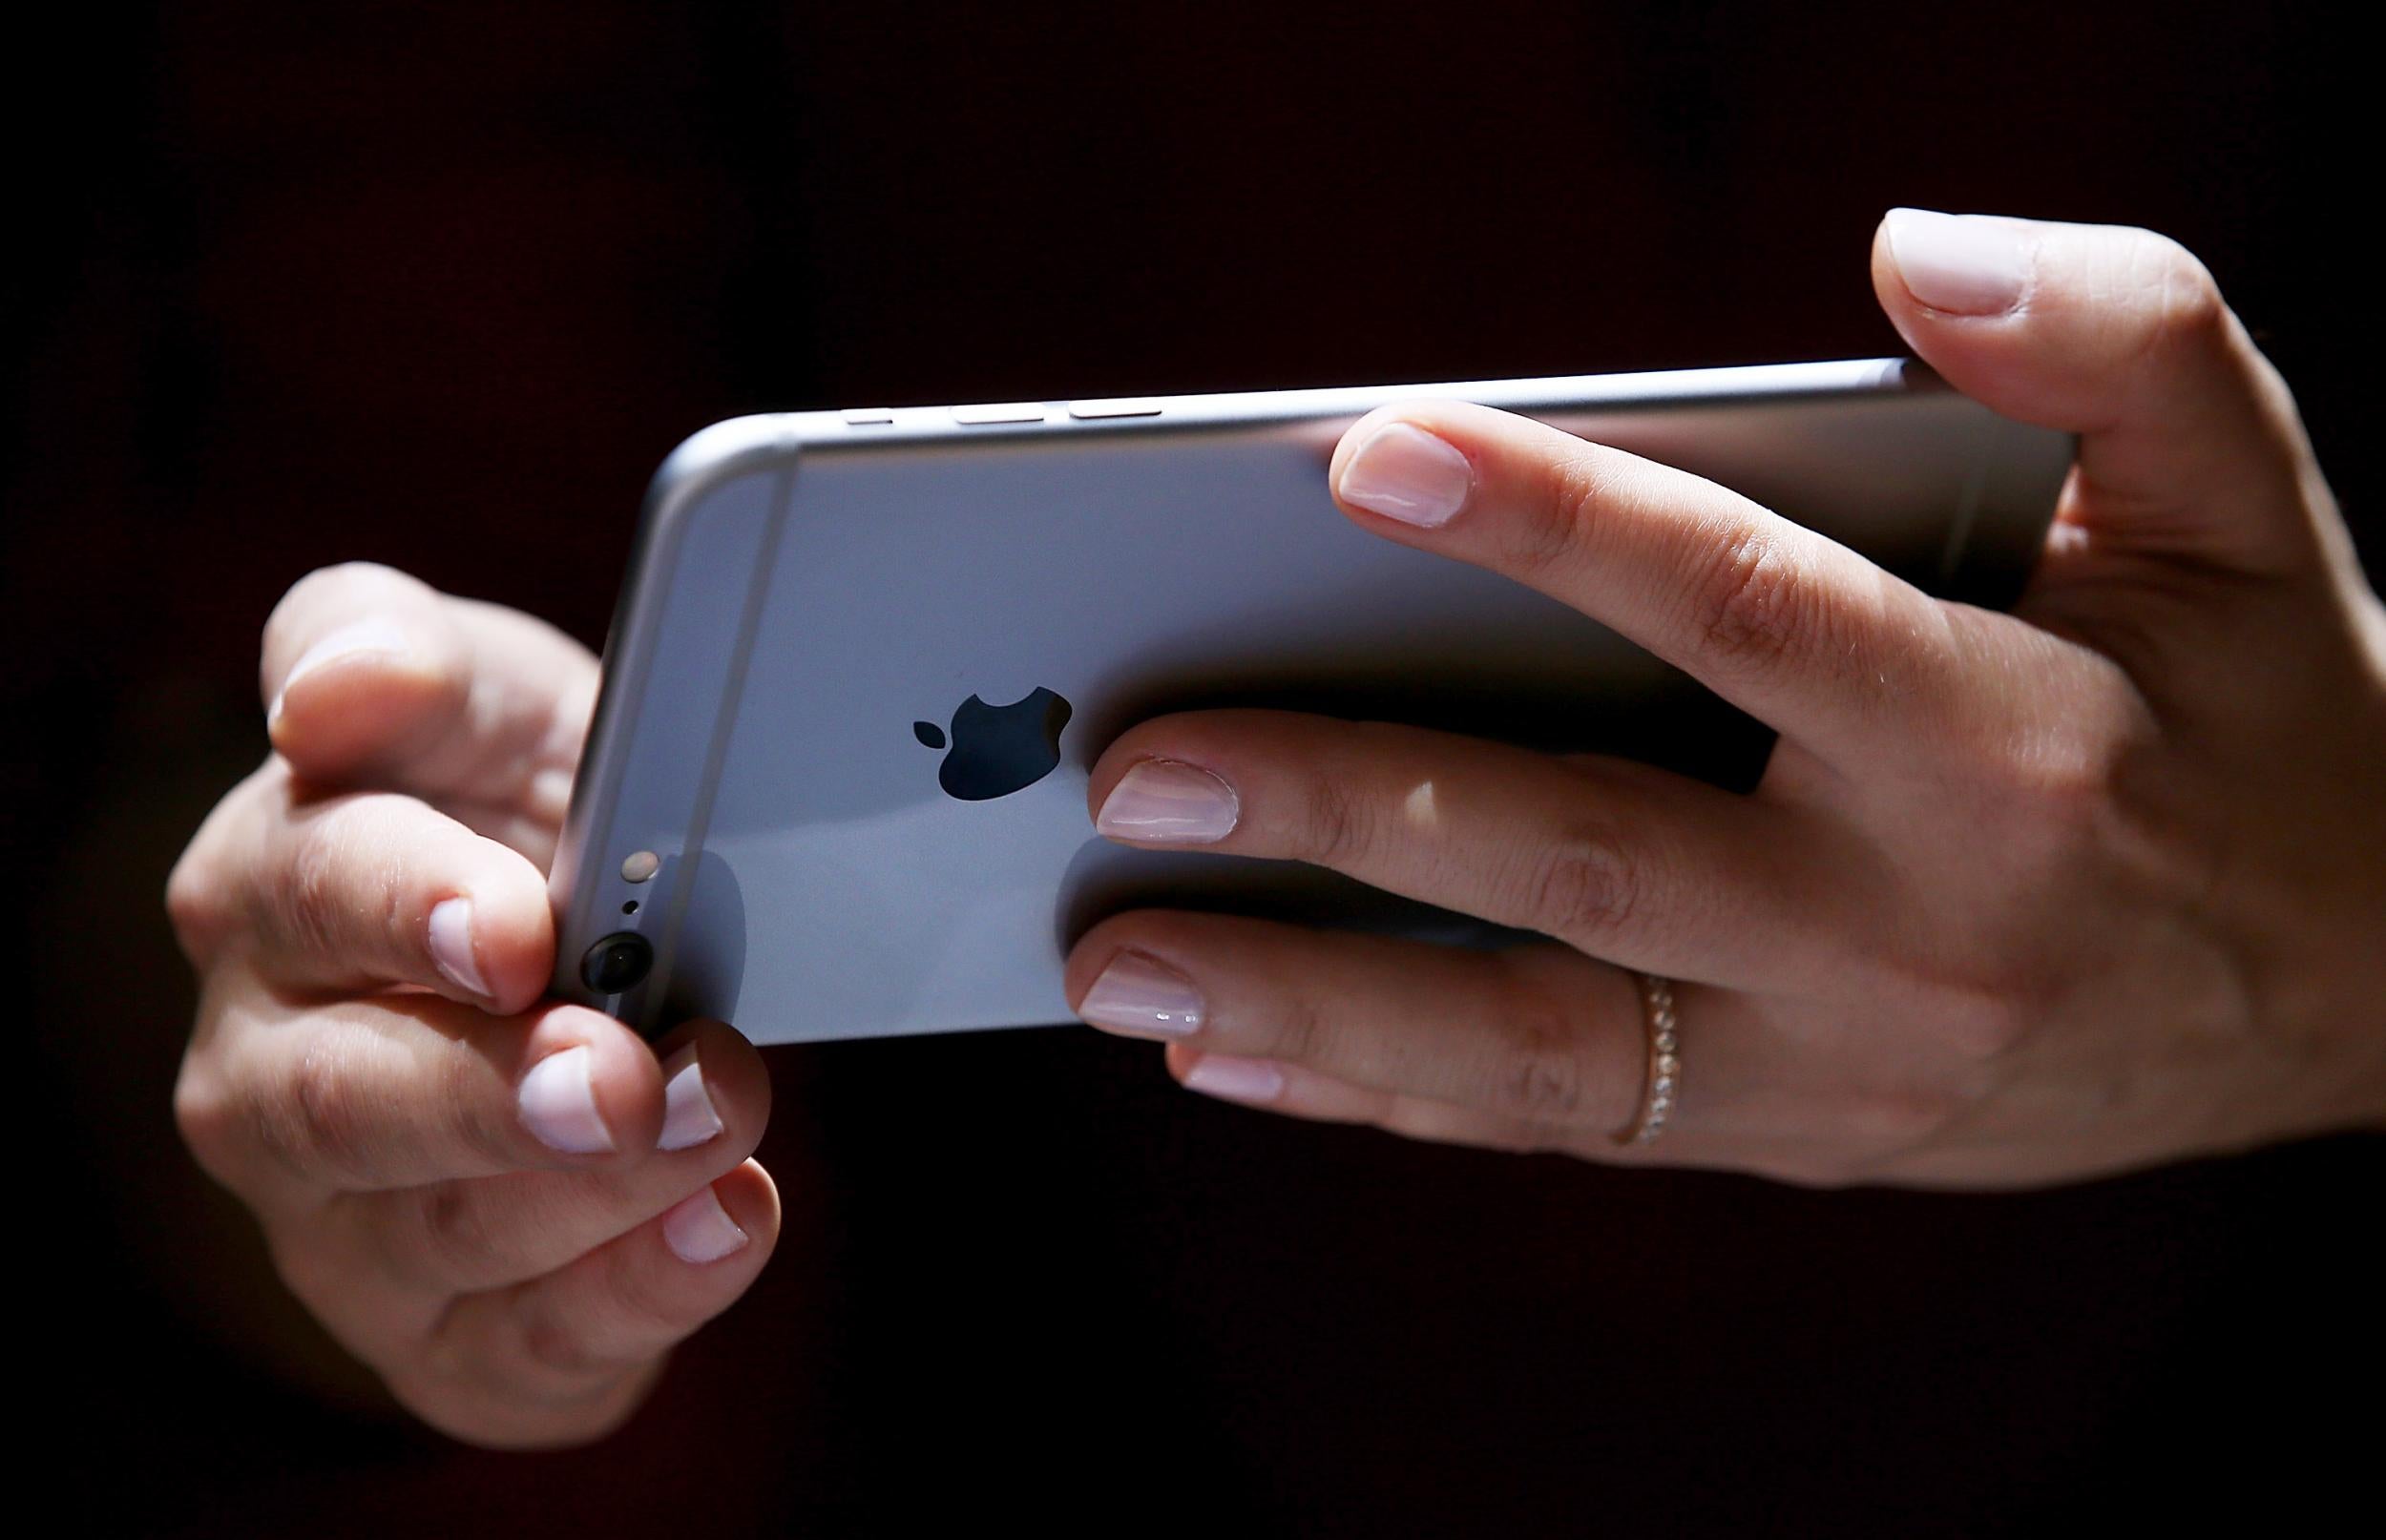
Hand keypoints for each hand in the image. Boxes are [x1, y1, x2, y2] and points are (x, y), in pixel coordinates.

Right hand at [167, 564, 780, 1445]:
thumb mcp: (486, 701)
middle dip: (499, 1093)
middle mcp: (269, 1074)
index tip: (518, 928)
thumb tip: (338, 689)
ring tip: (727, 1116)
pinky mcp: (442, 1338)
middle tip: (626, 1069)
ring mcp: (341, 1224)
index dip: (410, 909)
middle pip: (351, 1100)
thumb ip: (399, 658)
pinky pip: (523, 1349)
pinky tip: (733, 1223)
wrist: (597, 955)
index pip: (309, 891)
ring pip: (447, 1233)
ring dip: (601, 1191)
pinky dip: (638, 1297)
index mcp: (270, 891)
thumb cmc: (523, 815)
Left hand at [1066, 210, 2385, 1186]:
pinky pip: (1564, 1128)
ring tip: (1120, 962)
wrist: (2360, 987)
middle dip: (1345, 808)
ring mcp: (1835, 1060)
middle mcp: (1903, 920)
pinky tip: (1240, 1057)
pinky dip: (1390, 1098)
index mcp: (2003, 735)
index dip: (1550, 523)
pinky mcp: (1793, 1137)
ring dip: (1312, 1004)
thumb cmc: (2261, 710)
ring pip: (1538, 1046)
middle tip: (1136, 769)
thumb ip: (2118, 334)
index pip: (1741, 608)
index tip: (1358, 459)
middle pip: (1582, 858)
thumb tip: (1910, 247)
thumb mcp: (2250, 499)